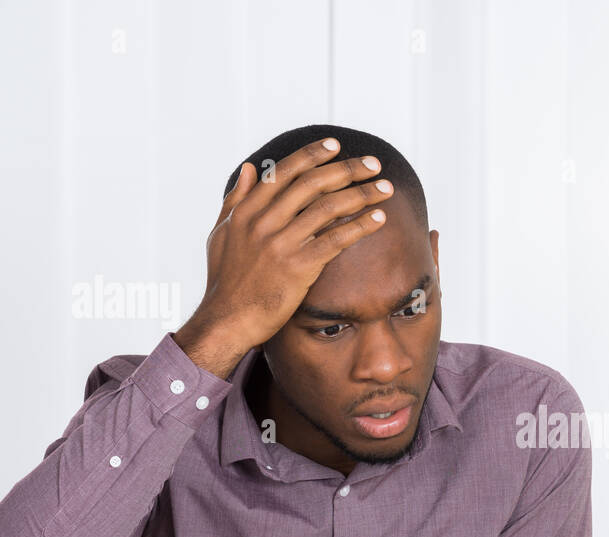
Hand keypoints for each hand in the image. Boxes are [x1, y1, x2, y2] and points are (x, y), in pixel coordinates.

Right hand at [182, 135, 394, 358]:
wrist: (227, 320)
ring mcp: (281, 243)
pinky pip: (335, 239)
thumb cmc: (226, 280)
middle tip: (373, 162)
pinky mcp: (298, 267)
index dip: (311, 155)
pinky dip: (360, 225)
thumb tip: (248, 168)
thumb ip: (235, 199)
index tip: (335, 145)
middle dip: (347, 169)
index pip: (284, 171)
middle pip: (312, 183)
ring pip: (328, 207)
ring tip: (386, 187)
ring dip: (362, 194)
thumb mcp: (222, 233)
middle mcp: (263, 221)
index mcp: (246, 210)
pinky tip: (379, 218)